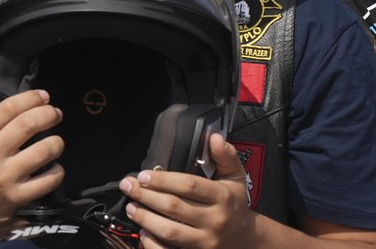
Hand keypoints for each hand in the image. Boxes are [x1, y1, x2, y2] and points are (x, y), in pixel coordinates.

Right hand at [0, 79, 64, 238]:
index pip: (8, 108)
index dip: (30, 98)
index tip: (43, 96)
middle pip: (28, 125)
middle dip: (48, 114)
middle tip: (55, 113)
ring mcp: (4, 178)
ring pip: (42, 151)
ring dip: (56, 141)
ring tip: (57, 140)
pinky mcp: (16, 197)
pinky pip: (47, 181)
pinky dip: (58, 171)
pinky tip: (54, 166)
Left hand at [119, 134, 254, 248]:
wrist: (246, 239)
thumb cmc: (234, 204)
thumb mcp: (235, 178)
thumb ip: (226, 156)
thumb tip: (215, 137)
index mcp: (222, 197)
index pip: (189, 185)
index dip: (163, 179)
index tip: (143, 175)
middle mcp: (215, 220)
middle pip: (174, 207)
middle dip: (146, 196)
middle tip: (129, 186)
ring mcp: (207, 241)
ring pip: (171, 231)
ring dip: (146, 218)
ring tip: (131, 207)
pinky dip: (154, 244)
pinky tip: (143, 232)